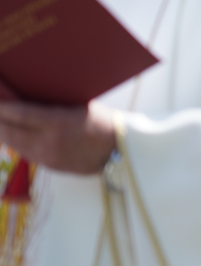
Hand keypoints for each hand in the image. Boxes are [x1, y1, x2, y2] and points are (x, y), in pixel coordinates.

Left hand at [0, 100, 116, 173]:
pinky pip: (26, 153)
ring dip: (4, 133)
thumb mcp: (81, 107)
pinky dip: (17, 143)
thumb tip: (29, 98)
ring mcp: (49, 157)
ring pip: (14, 145)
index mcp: (59, 123)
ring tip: (1, 123)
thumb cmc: (105, 121)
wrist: (123, 150)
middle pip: (9, 133)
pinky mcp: (51, 166)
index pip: (20, 114)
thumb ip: (54, 105)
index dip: (2, 107)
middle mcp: (49, 142)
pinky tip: (15, 135)